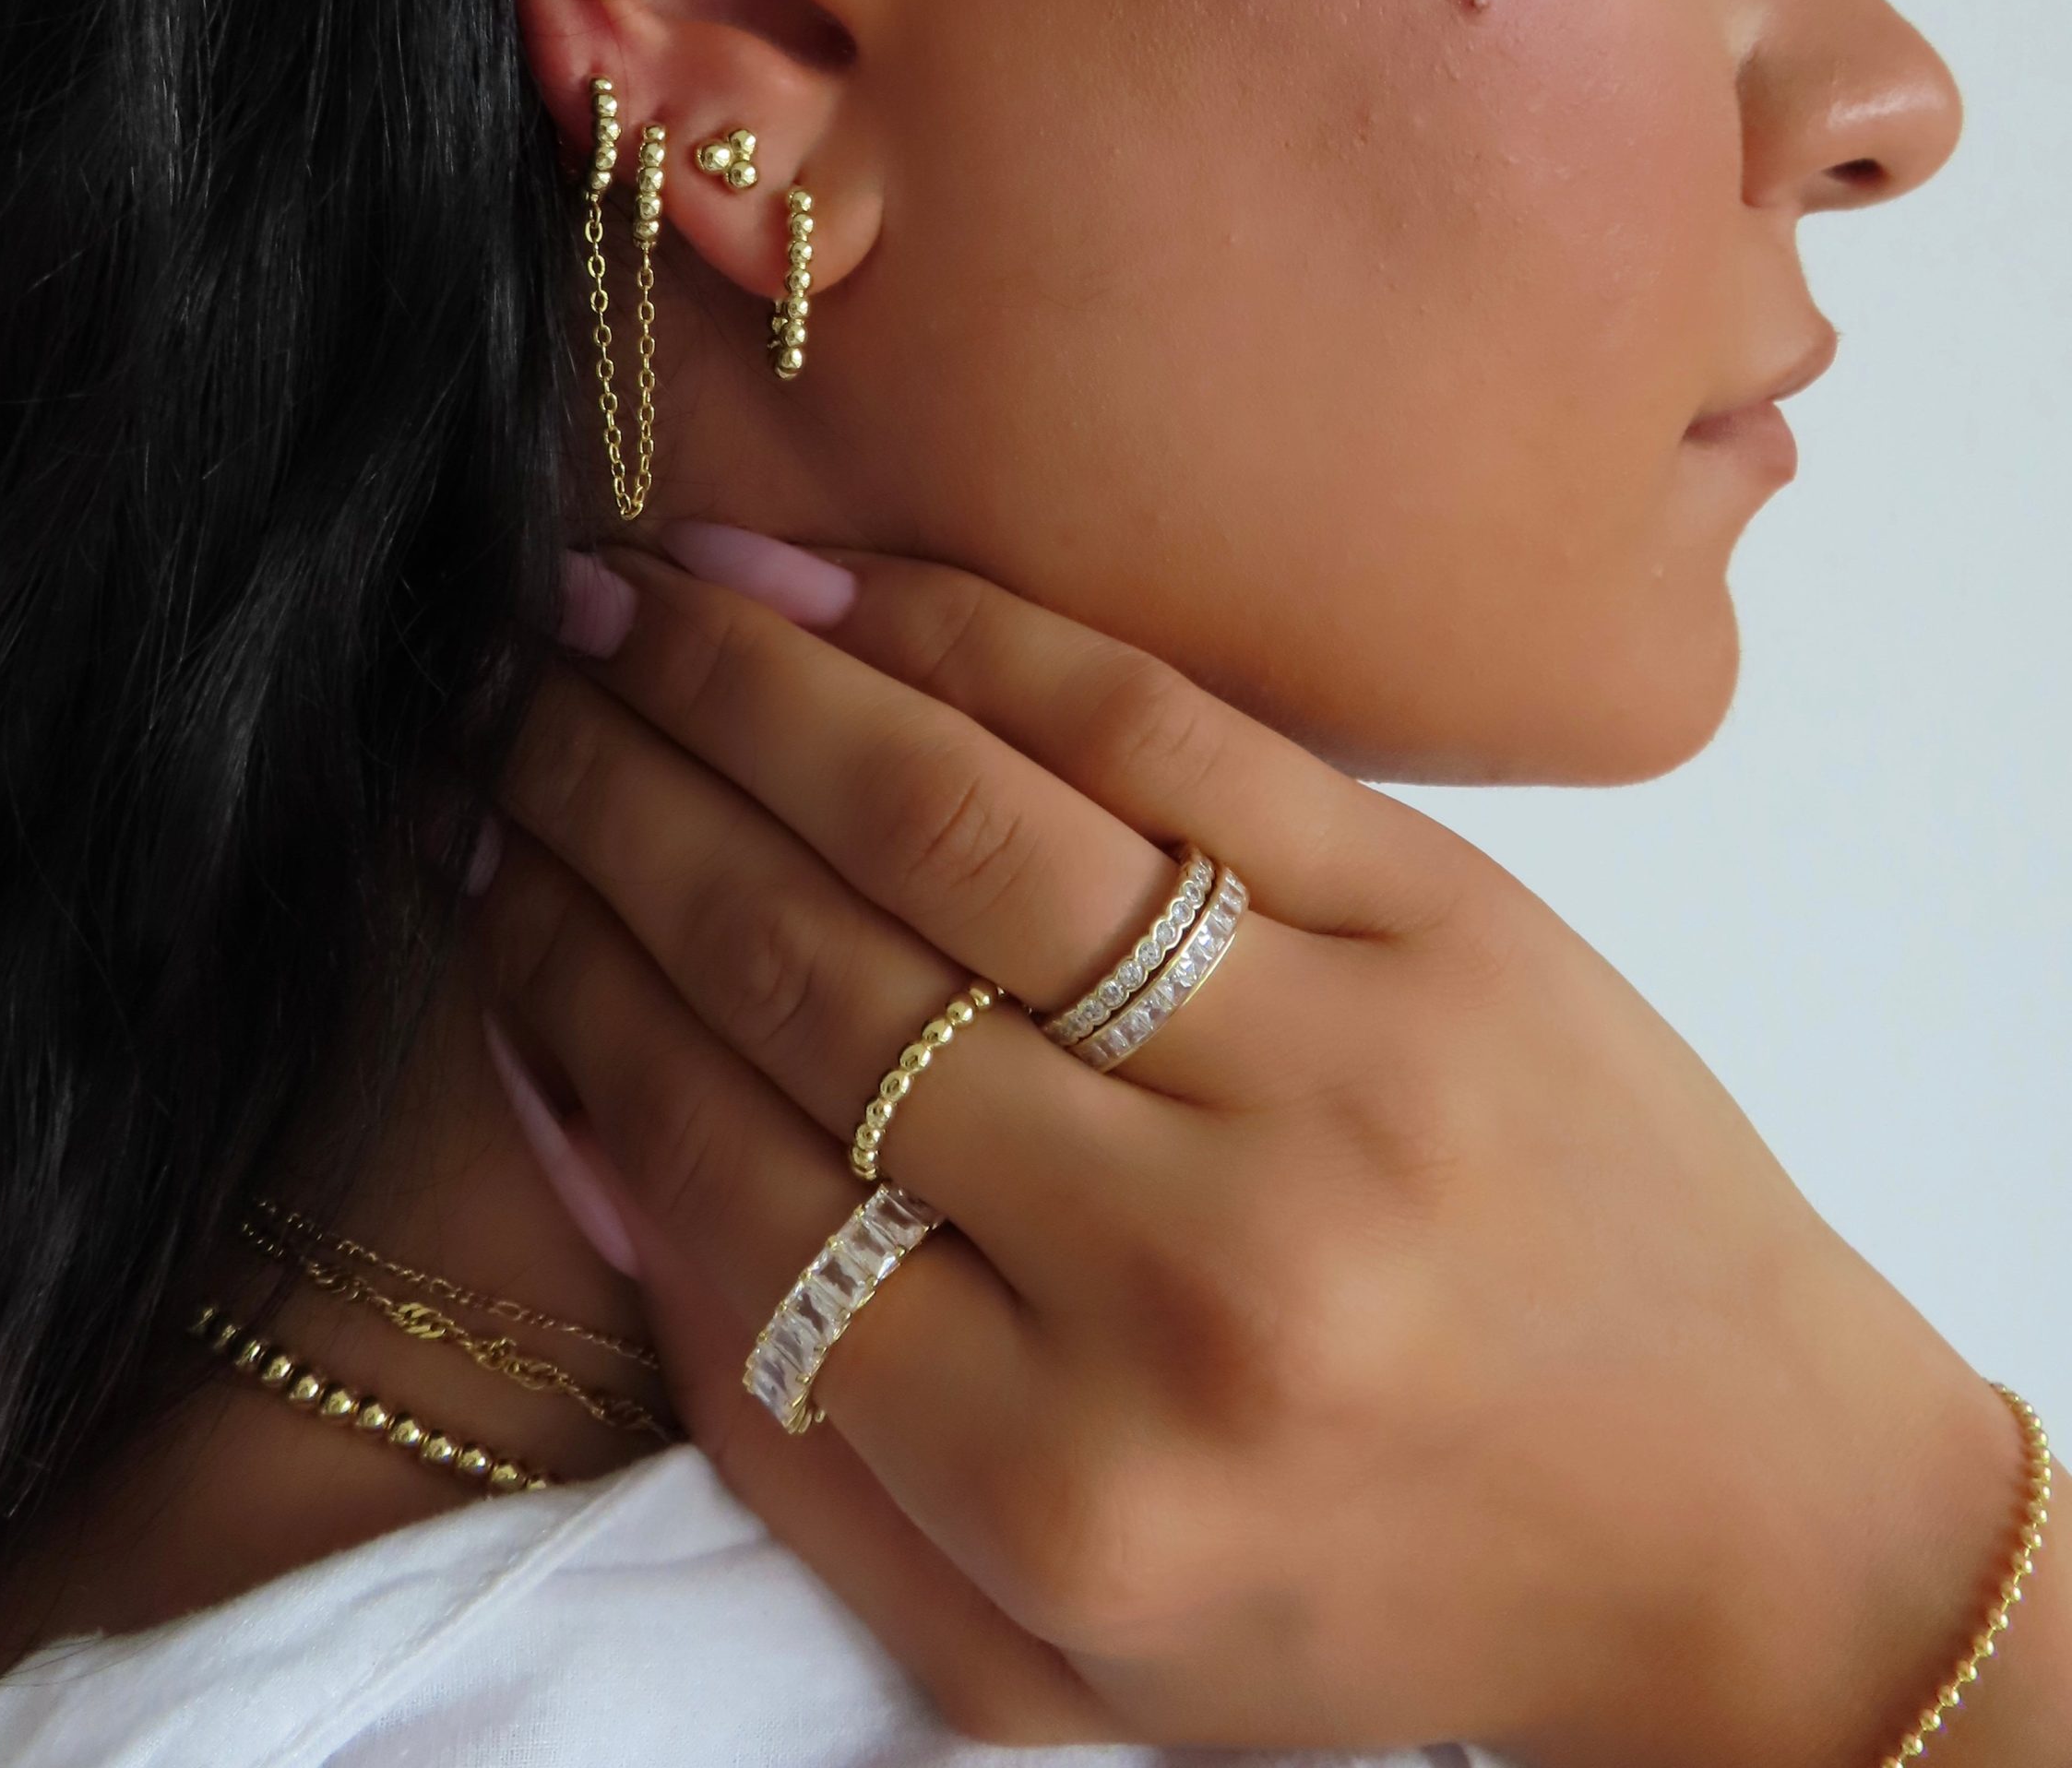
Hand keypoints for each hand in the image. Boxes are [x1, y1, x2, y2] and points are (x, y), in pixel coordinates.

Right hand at [479, 537, 2057, 1766]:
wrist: (1745, 1525)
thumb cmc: (1370, 1588)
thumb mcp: (1049, 1643)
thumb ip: (791, 1437)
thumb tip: (592, 1122)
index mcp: (1061, 1481)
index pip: (726, 1167)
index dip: (570, 985)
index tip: (483, 869)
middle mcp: (1187, 1270)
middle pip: (812, 967)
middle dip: (614, 805)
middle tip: (501, 697)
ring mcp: (1335, 1065)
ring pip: (957, 820)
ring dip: (747, 689)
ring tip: (612, 602)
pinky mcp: (1449, 920)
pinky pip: (1158, 731)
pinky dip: (962, 637)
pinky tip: (827, 584)